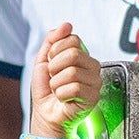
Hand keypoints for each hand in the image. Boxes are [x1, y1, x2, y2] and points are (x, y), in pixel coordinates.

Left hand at [29, 22, 101, 137]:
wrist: (45, 114)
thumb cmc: (46, 90)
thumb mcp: (43, 60)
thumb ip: (52, 40)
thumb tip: (66, 25)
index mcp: (82, 55)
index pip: (73, 39)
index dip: (55, 51)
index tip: (52, 64)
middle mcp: (92, 66)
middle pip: (74, 53)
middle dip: (55, 67)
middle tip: (54, 78)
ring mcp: (95, 82)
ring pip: (72, 72)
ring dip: (56, 84)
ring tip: (58, 90)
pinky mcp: (94, 97)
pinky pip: (74, 88)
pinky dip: (62, 95)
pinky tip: (64, 99)